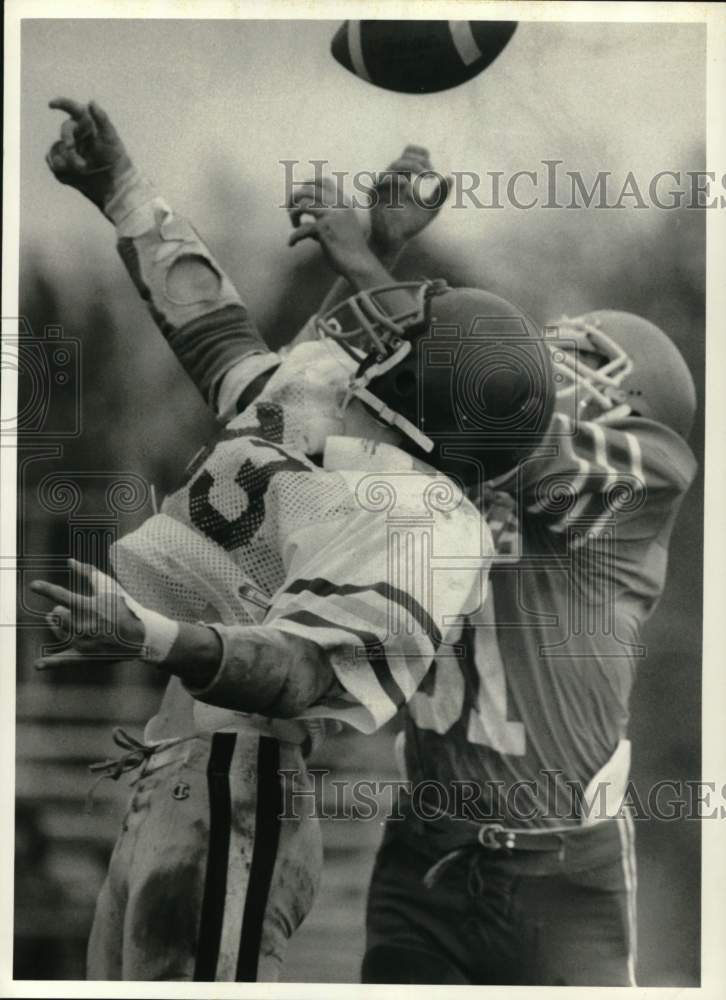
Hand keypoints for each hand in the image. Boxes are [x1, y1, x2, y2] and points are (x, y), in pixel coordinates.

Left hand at [30, 560, 144, 668]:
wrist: (141, 635)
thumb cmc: (124, 607)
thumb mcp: (109, 587)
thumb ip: (88, 573)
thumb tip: (69, 561)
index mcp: (89, 607)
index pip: (61, 595)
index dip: (46, 589)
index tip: (33, 585)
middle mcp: (83, 625)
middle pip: (57, 614)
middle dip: (62, 610)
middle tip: (75, 611)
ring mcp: (82, 642)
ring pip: (58, 630)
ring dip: (60, 624)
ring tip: (72, 622)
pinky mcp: (85, 656)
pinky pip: (64, 660)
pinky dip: (50, 663)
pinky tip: (38, 665)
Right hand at [46, 97, 131, 208]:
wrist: (113, 185)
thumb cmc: (115, 159)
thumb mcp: (111, 138)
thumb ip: (102, 119)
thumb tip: (91, 102)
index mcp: (87, 125)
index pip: (73, 109)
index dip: (62, 104)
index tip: (51, 105)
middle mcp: (76, 135)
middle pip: (65, 131)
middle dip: (68, 140)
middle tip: (71, 148)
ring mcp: (68, 150)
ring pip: (58, 147)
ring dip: (69, 158)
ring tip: (82, 168)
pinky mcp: (63, 164)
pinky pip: (53, 160)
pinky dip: (61, 166)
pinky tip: (72, 172)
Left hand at [288, 177, 374, 280]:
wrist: (360, 263)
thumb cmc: (349, 248)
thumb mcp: (340, 226)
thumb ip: (325, 217)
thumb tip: (303, 218)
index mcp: (343, 201)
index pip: (323, 182)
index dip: (307, 184)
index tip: (299, 194)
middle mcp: (337, 204)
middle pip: (308, 189)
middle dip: (294, 197)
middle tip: (290, 210)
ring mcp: (331, 214)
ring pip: (302, 204)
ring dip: (293, 214)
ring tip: (294, 225)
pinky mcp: (324, 228)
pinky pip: (301, 228)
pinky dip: (293, 237)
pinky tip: (291, 244)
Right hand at [369, 145, 451, 255]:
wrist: (395, 241)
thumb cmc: (411, 225)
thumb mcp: (431, 208)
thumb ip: (441, 194)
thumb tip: (451, 178)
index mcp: (404, 177)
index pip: (408, 154)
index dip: (420, 154)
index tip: (432, 168)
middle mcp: (392, 178)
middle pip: (404, 158)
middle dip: (419, 162)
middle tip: (431, 173)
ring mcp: (382, 185)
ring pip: (394, 166)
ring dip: (412, 167)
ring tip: (424, 176)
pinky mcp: (374, 194)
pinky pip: (382, 180)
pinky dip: (396, 180)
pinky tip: (407, 185)